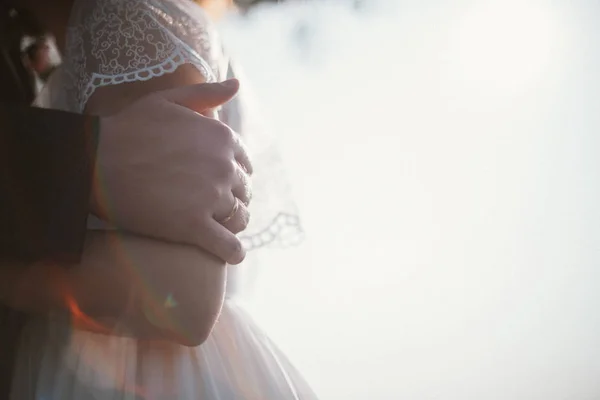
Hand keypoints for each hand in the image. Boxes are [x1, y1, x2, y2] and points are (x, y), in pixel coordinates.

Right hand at [93, 79, 251, 263]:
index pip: (245, 164)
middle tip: (214, 208)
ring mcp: (211, 197)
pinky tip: (231, 255)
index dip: (233, 176)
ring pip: (240, 218)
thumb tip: (237, 84)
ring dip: (232, 224)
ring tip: (219, 228)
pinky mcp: (194, 227)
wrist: (92, 162)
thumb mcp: (167, 100)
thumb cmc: (127, 128)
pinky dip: (233, 252)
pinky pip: (229, 247)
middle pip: (244, 191)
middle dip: (232, 199)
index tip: (219, 184)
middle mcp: (224, 166)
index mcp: (222, 137)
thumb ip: (206, 93)